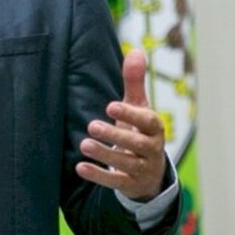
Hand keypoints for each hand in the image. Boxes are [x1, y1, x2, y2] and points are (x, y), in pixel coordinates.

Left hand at [76, 50, 166, 200]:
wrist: (149, 170)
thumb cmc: (138, 130)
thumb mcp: (138, 106)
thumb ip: (134, 81)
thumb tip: (135, 50)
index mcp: (154, 128)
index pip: (148, 121)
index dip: (131, 114)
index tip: (110, 106)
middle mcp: (153, 149)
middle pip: (137, 143)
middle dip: (115, 135)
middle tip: (91, 125)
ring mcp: (143, 169)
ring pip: (126, 163)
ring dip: (105, 155)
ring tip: (84, 144)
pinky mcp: (131, 185)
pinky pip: (116, 182)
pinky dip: (98, 176)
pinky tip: (80, 167)